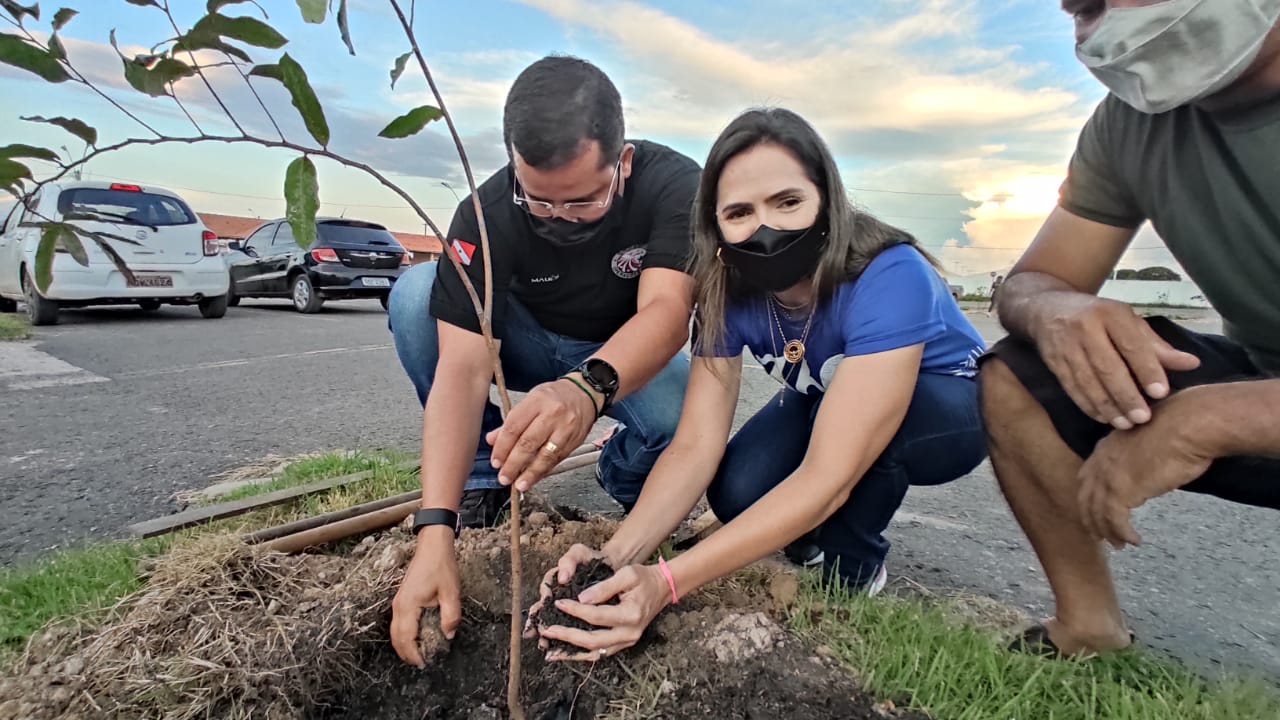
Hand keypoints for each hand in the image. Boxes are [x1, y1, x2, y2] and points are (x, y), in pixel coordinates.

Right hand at [390, 527, 460, 667]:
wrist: (432, 546)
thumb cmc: (441, 566)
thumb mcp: (451, 592)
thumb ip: (451, 615)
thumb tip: (448, 635)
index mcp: (408, 605)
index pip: (406, 638)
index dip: (413, 654)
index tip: (424, 664)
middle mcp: (399, 606)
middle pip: (396, 638)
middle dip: (406, 654)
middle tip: (421, 664)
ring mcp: (398, 602)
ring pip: (394, 631)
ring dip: (404, 645)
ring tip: (418, 654)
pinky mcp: (402, 599)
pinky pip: (398, 623)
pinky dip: (403, 635)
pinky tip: (416, 638)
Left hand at [486, 378, 597, 490]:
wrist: (585, 393)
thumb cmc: (555, 396)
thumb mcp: (530, 400)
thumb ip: (512, 421)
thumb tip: (492, 440)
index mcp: (536, 401)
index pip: (514, 427)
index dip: (502, 447)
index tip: (496, 461)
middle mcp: (552, 414)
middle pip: (528, 443)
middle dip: (513, 464)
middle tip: (504, 477)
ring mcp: (565, 429)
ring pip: (545, 455)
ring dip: (529, 473)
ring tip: (518, 484)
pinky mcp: (574, 441)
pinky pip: (556, 460)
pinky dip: (543, 471)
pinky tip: (533, 478)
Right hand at [523, 543, 607, 637]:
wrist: (611, 565)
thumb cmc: (592, 558)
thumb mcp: (579, 553)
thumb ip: (569, 560)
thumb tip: (563, 578)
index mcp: (555, 582)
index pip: (545, 590)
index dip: (543, 598)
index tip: (543, 605)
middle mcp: (559, 596)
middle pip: (545, 611)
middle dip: (538, 622)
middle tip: (534, 633)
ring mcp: (569, 608)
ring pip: (556, 622)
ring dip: (549, 634)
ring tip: (545, 645)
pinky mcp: (581, 617)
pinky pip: (572, 629)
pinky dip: (566, 639)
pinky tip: (562, 650)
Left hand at [536, 564, 670, 661]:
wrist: (662, 588)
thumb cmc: (643, 578)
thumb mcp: (626, 574)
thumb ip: (604, 587)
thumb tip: (581, 599)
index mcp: (631, 615)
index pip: (596, 616)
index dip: (575, 610)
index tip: (558, 603)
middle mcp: (629, 633)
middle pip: (593, 640)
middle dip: (567, 636)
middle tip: (546, 630)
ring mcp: (627, 642)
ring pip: (595, 653)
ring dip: (571, 653)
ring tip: (549, 651)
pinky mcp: (623, 644)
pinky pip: (599, 653)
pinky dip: (581, 655)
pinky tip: (565, 654)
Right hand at [1035, 296, 1199, 429]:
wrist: (1045, 308)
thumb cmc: (1097, 316)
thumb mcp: (1127, 321)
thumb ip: (1156, 345)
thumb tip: (1192, 364)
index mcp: (1110, 313)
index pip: (1131, 344)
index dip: (1147, 369)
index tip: (1161, 393)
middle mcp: (1085, 328)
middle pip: (1107, 367)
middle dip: (1126, 395)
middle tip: (1144, 418)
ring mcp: (1065, 346)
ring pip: (1088, 381)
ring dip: (1107, 406)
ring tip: (1125, 424)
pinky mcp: (1052, 361)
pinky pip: (1072, 388)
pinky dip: (1088, 405)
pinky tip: (1103, 418)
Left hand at [1077, 390, 1214, 547]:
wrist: (1189, 425)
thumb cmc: (1181, 428)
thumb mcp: (1149, 442)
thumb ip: (1138, 457)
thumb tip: (1147, 472)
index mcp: (1106, 447)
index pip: (1087, 478)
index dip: (1089, 497)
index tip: (1096, 511)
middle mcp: (1101, 462)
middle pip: (1086, 497)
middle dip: (1091, 518)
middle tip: (1100, 536)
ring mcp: (1108, 476)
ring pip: (1097, 512)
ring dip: (1108, 532)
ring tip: (1119, 545)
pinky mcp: (1121, 490)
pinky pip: (1114, 520)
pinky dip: (1122, 533)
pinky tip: (1134, 540)